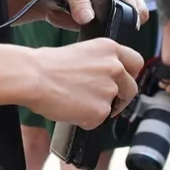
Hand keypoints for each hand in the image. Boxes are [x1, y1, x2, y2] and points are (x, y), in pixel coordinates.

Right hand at [27, 37, 145, 127]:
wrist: (33, 78)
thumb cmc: (47, 64)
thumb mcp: (81, 52)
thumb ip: (100, 63)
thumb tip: (105, 78)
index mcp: (110, 49)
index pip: (136, 62)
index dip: (131, 75)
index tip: (124, 82)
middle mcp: (115, 68)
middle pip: (131, 89)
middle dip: (120, 98)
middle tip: (103, 101)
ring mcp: (110, 90)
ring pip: (112, 107)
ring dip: (98, 108)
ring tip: (74, 102)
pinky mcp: (101, 111)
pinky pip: (97, 121)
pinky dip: (85, 120)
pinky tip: (69, 110)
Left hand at [42, 0, 141, 28]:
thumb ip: (78, 1)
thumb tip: (87, 18)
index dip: (130, 8)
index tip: (125, 21)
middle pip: (138, 10)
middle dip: (129, 20)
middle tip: (112, 27)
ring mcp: (117, 7)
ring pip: (132, 23)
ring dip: (121, 28)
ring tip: (104, 30)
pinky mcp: (110, 21)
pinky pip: (119, 32)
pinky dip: (114, 35)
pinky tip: (103, 36)